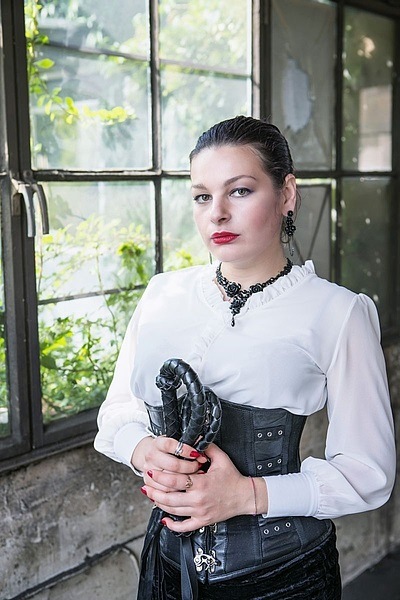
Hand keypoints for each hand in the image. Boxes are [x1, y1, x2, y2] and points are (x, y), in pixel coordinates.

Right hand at [132, 435, 207, 492]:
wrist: (151, 456)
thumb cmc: (167, 449)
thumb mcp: (175, 441)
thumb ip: (188, 442)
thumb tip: (202, 446)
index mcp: (158, 443)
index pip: (170, 445)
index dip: (185, 450)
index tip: (196, 453)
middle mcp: (152, 456)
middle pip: (173, 465)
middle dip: (189, 467)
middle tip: (198, 466)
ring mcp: (149, 470)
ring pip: (170, 481)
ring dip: (185, 480)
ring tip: (195, 477)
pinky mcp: (149, 483)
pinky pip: (165, 492)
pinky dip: (177, 491)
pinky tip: (186, 487)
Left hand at [141, 443, 267, 532]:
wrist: (245, 496)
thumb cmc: (233, 477)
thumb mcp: (221, 459)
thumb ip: (207, 447)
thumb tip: (195, 437)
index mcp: (202, 483)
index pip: (176, 480)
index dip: (161, 476)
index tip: (152, 471)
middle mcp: (199, 499)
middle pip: (170, 497)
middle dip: (155, 491)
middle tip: (145, 484)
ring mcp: (200, 512)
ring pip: (174, 511)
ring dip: (160, 504)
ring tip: (151, 497)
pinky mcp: (203, 520)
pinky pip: (185, 526)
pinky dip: (173, 525)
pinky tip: (165, 521)